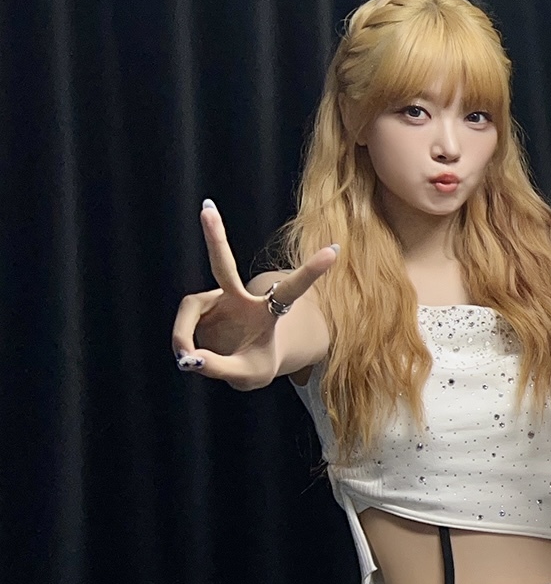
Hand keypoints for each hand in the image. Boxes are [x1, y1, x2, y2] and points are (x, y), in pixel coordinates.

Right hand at [170, 200, 336, 389]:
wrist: (241, 363)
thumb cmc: (255, 365)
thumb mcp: (245, 376)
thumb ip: (219, 367)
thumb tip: (189, 357)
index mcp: (269, 312)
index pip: (292, 290)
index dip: (311, 272)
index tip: (335, 250)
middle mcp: (242, 299)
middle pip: (224, 266)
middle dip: (214, 237)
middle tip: (206, 207)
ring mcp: (218, 300)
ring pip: (190, 309)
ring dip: (184, 335)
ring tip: (188, 360)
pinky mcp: (199, 306)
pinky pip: (184, 323)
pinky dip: (182, 341)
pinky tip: (189, 356)